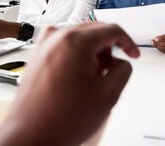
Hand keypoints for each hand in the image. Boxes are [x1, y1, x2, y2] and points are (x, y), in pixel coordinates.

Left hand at [0, 23, 139, 144]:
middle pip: (94, 30)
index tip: (133, 53)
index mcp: (75, 41)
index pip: (112, 29)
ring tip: (95, 77)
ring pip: (79, 37)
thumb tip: (121, 63)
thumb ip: (123, 70)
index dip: (128, 42)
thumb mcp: (108, 94)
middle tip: (114, 68)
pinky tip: (80, 78)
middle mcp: (56, 37)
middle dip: (109, 48)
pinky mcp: (37, 56)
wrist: (31, 135)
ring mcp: (43, 45)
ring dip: (93, 52)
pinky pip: (64, 46)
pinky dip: (77, 56)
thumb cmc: (60, 120)